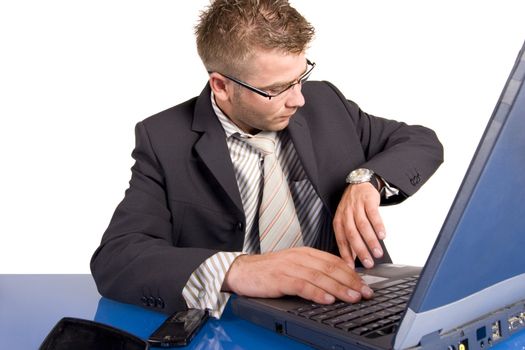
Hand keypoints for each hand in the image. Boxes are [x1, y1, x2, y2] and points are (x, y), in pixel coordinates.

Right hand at [222, 247, 372, 303]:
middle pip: (331, 269)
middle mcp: (300, 257)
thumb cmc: (268, 271)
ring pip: (320, 277)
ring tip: (353, 297)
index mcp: (305, 253)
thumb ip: (312, 270)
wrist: (242, 270)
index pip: (334, 261)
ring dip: (339, 288)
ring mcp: (290, 267)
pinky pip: (302, 285)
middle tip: (365, 293)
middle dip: (351, 282)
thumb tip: (335, 283)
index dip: (351, 273)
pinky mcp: (280, 278)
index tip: (364, 284)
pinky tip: (328, 299)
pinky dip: (317, 293)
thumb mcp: (293, 265)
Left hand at [333, 182, 385, 268]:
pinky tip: (382, 235)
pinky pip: (373, 214)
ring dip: (370, 241)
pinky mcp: (367, 200)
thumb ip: (350, 239)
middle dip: (360, 251)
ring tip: (377, 253)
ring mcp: (356, 207)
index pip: (341, 241)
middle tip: (369, 263)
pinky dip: (378, 225)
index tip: (351, 268)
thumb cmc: (352, 206)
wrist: (358, 183)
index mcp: (339, 222)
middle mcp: (346, 215)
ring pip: (362, 226)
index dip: (346, 255)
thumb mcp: (346, 220)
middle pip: (352, 235)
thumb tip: (354, 259)